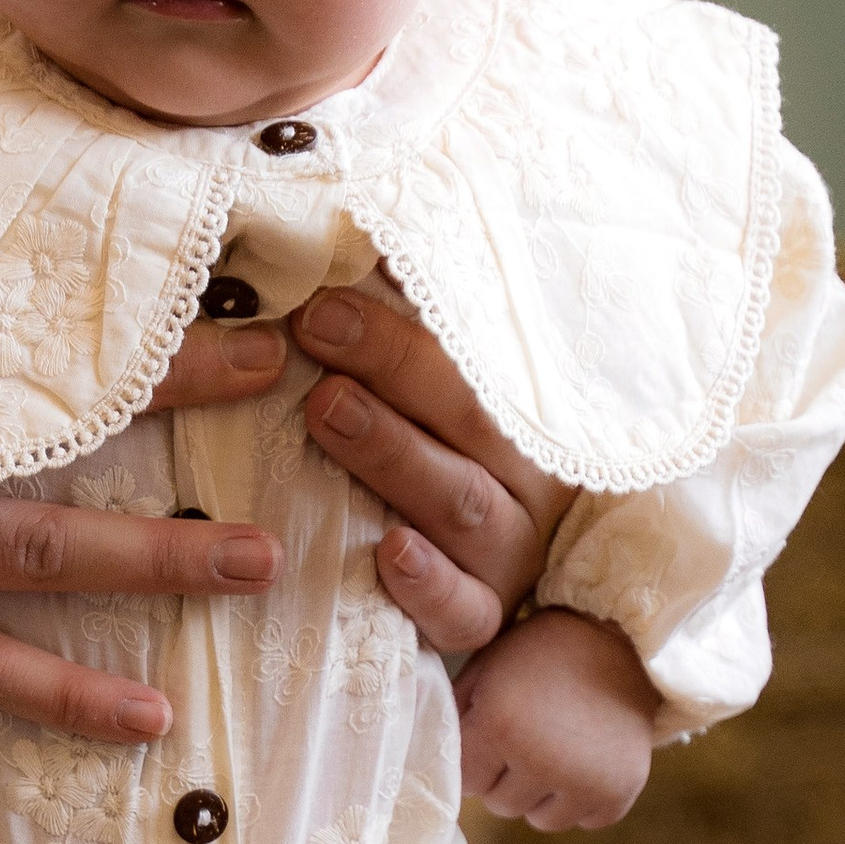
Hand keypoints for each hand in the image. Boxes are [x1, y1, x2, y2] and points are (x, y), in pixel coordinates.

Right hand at [0, 320, 294, 744]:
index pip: (12, 321)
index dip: (110, 296)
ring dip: (159, 555)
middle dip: (177, 394)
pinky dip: (70, 694)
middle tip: (285, 374)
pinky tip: (151, 717)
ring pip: (46, 547)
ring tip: (260, 561)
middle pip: (57, 417)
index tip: (209, 261)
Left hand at [290, 291, 574, 654]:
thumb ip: (407, 310)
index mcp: (525, 412)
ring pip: (462, 504)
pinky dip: (429, 584)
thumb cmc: (431, 441)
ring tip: (326, 408)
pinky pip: (464, 611)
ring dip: (393, 453)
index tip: (341, 282)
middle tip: (316, 326)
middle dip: (393, 364)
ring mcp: (507, 553)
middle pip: (472, 419)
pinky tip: (391, 551)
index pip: (485, 355)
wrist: (464, 567)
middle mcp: (528, 479)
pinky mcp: (480, 616)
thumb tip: (352, 227)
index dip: (418, 316)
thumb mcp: (432, 374)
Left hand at [456, 607, 656, 829]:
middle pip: (501, 805)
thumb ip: (454, 717)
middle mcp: (541, 759)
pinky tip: (589, 758)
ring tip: (559, 747)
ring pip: (541, 820)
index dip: (478, 758)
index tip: (495, 733)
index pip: (468, 782)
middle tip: (532, 735)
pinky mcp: (619, 791)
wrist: (621, 639)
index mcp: (499, 724)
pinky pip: (585, 820)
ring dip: (543, 794)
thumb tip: (432, 763)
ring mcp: (584, 780)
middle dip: (507, 777)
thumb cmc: (540, 652)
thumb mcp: (485, 669)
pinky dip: (585, 798)